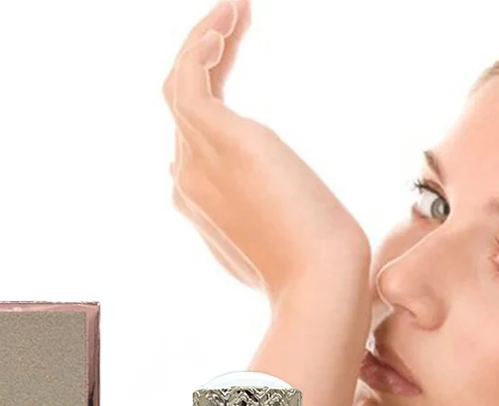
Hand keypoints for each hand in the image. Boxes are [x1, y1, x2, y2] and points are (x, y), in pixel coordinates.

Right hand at [163, 0, 370, 304]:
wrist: (318, 284)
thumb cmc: (314, 273)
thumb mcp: (281, 245)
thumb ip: (260, 218)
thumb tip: (258, 194)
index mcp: (204, 207)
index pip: (189, 143)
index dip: (208, 99)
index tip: (233, 62)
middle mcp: (190, 183)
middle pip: (181, 109)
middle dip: (204, 63)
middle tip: (234, 25)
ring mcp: (197, 162)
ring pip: (179, 85)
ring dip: (203, 41)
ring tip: (234, 10)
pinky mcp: (218, 140)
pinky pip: (191, 75)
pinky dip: (203, 42)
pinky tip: (231, 18)